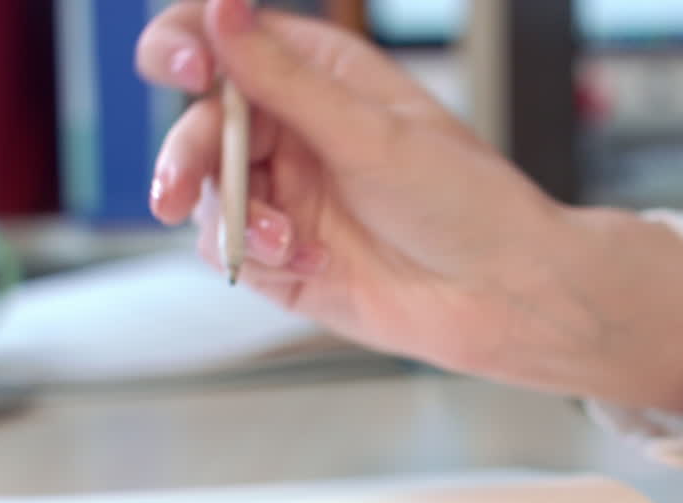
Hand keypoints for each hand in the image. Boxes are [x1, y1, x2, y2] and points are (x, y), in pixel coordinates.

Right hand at [136, 0, 682, 411]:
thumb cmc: (467, 203)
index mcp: (321, 78)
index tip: (185, 70)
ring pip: (209, 194)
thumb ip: (287, 81)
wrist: (505, 295)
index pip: (225, 41)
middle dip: (187, 156)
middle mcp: (298, 133)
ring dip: (234, 218)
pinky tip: (310, 263)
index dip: (186, 46)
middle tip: (177, 189)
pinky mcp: (287, 259)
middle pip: (201, 125)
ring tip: (286, 241)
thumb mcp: (374, 135)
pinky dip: (257, 259)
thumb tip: (222, 10)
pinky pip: (233, 251)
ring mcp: (290, 197)